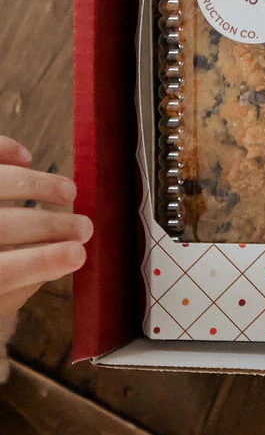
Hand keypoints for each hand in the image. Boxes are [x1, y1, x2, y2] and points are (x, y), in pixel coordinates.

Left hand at [0, 139, 90, 348]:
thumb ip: (19, 286)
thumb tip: (61, 259)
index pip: (5, 271)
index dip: (41, 262)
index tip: (79, 255)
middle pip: (2, 226)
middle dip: (49, 225)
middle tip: (86, 228)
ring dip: (38, 185)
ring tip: (70, 193)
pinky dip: (3, 149)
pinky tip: (26, 159)